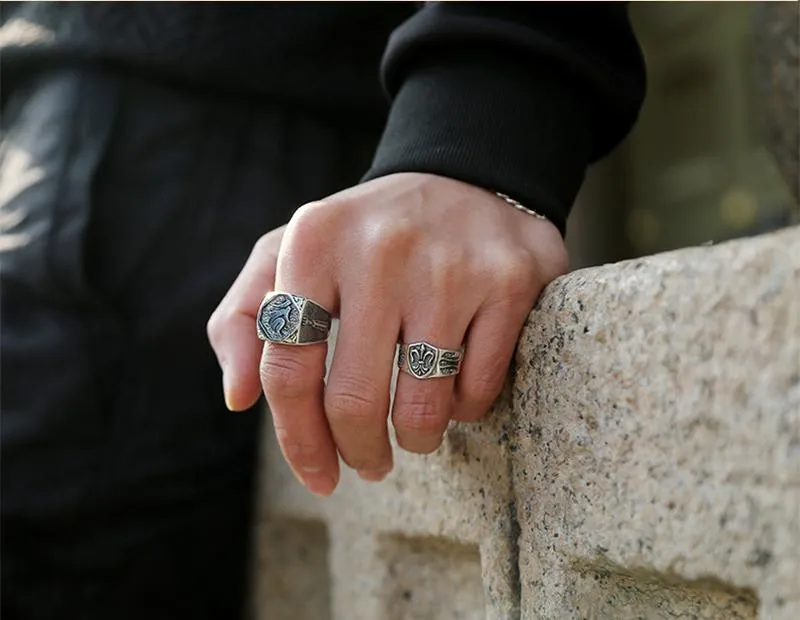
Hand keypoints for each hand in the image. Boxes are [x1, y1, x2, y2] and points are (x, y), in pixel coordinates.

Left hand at [208, 173, 567, 495]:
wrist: (465, 177)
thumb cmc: (367, 235)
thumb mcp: (292, 252)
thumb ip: (245, 316)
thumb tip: (237, 399)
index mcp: (313, 241)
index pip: (286, 369)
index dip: (298, 440)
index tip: (319, 475)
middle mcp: (380, 249)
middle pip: (354, 401)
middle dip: (360, 452)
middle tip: (370, 463)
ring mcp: (449, 266)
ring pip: (422, 407)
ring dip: (415, 439)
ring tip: (415, 431)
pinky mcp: (508, 282)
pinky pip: (477, 389)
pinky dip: (463, 408)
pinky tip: (455, 387)